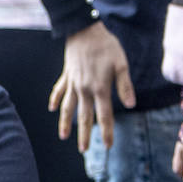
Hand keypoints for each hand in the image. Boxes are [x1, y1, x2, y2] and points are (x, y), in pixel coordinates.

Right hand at [51, 21, 135, 150]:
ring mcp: (72, 83)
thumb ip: (124, 85)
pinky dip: (54, 100)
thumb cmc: (106, 46)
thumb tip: (131, 104)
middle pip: (84, 116)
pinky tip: (51, 109)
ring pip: (67, 108)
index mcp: (100, 88)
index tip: (107, 146)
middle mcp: (84, 89)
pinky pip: (58, 91)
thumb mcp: (121, 64)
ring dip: (65, 123)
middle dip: (85, 134)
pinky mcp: (66, 76)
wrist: (83, 31)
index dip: (107, 132)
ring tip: (64, 137)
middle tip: (83, 150)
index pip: (104, 115)